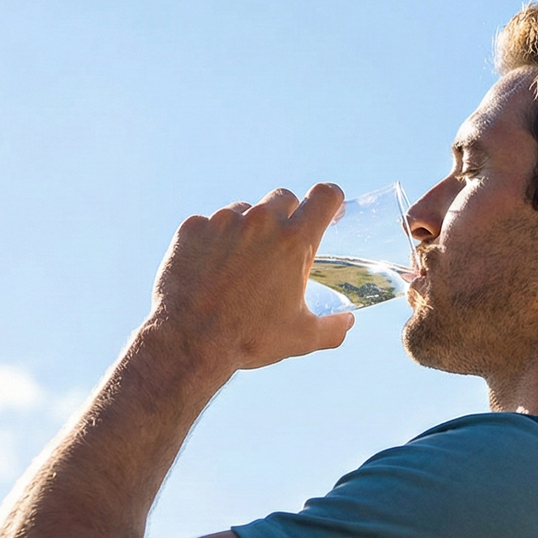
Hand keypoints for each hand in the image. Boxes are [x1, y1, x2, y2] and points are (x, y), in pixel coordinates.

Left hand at [148, 184, 353, 371]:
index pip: (324, 196)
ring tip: (240, 264)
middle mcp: (260, 222)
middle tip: (280, 246)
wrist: (189, 341)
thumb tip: (348, 321)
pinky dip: (214, 240)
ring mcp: (222, 221)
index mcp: (294, 242)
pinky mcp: (192, 228)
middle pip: (284, 198)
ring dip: (248, 228)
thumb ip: (333, 328)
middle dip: (287, 216)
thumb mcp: (302, 338)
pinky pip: (209, 223)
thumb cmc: (250, 338)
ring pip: (245, 210)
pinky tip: (210, 268)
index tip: (327, 211)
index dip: (330, 200)